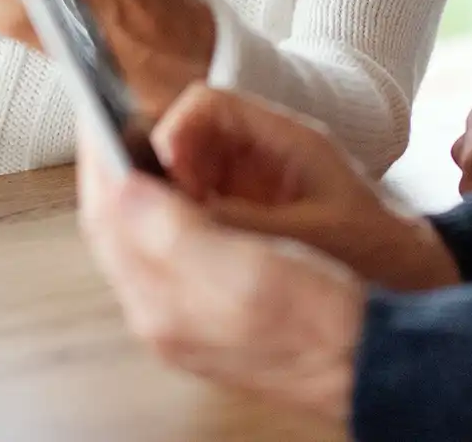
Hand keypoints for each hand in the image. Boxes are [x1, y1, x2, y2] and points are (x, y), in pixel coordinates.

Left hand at [78, 131, 363, 420]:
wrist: (374, 363)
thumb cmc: (329, 320)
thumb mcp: (252, 270)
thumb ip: (176, 232)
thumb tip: (121, 187)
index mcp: (166, 305)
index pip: (107, 216)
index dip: (99, 159)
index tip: (97, 108)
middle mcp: (164, 317)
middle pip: (115, 228)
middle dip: (114, 171)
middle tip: (115, 119)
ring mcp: (185, 322)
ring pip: (138, 238)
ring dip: (140, 189)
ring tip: (147, 146)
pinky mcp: (211, 320)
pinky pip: (168, 253)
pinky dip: (168, 212)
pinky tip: (190, 193)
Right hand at [155, 84, 458, 291]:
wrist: (402, 278)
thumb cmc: (372, 245)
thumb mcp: (316, 231)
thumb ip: (252, 222)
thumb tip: (190, 218)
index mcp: (279, 136)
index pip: (205, 106)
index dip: (175, 131)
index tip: (165, 171)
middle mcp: (249, 154)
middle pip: (176, 140)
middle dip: (153, 173)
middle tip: (142, 213)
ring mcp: (235, 185)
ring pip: (171, 180)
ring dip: (157, 208)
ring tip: (162, 245)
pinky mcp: (228, 220)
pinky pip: (182, 218)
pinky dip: (171, 236)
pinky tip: (177, 264)